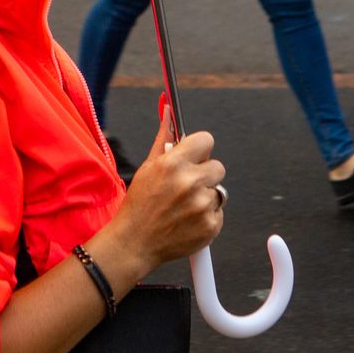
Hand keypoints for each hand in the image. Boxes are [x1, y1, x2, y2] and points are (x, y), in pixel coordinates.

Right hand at [104, 110, 224, 276]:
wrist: (134, 244)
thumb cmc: (139, 205)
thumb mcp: (148, 167)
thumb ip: (164, 138)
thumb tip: (168, 109)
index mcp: (173, 164)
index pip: (206, 140)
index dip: (200, 149)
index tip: (194, 157)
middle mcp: (190, 183)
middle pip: (217, 166)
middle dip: (204, 174)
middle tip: (186, 186)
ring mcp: (202, 206)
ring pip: (218, 190)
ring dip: (205, 196)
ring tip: (183, 206)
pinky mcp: (211, 226)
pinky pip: (219, 212)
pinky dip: (207, 216)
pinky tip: (187, 220)